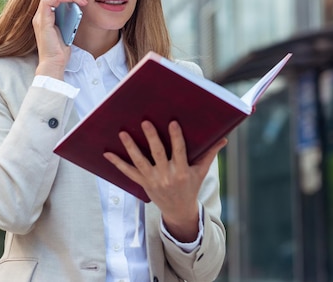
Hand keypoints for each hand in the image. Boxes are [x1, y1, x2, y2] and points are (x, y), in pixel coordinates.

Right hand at [32, 0, 86, 78]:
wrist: (55, 64)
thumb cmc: (61, 50)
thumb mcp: (68, 28)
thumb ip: (69, 17)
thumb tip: (77, 5)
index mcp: (45, 16)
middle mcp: (40, 15)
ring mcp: (39, 17)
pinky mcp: (42, 21)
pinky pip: (49, 1)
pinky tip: (74, 0)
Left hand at [103, 120, 227, 241]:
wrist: (179, 210)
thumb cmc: (191, 186)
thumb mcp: (201, 171)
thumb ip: (209, 154)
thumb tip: (224, 138)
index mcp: (182, 171)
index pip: (180, 151)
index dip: (176, 137)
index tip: (172, 122)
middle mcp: (167, 175)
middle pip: (158, 153)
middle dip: (151, 137)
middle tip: (144, 122)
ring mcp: (153, 180)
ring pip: (140, 161)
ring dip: (130, 147)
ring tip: (123, 133)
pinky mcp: (143, 183)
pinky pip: (128, 172)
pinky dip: (117, 163)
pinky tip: (107, 153)